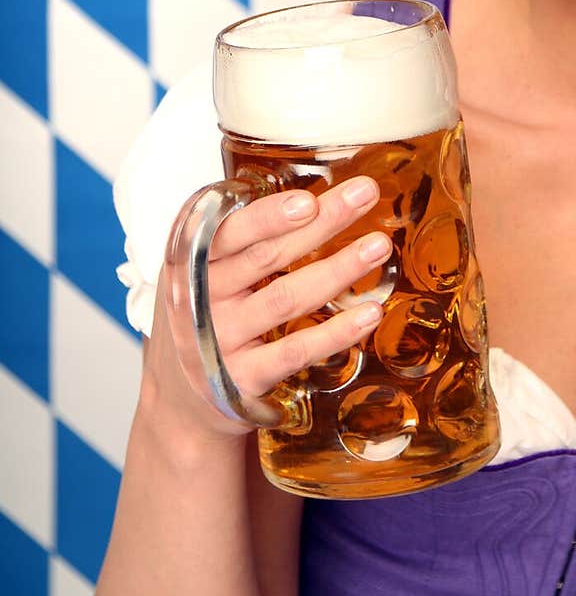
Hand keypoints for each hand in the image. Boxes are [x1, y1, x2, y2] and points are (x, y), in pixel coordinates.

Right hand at [141, 175, 388, 440]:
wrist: (176, 400)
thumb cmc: (202, 317)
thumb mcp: (202, 272)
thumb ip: (242, 239)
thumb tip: (315, 198)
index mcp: (190, 260)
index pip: (230, 231)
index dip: (269, 215)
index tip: (310, 200)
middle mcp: (201, 298)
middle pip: (267, 256)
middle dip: (322, 223)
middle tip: (365, 195)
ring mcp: (220, 340)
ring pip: (285, 299)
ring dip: (337, 270)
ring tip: (378, 247)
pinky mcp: (242, 378)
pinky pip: (294, 351)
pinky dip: (335, 332)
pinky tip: (369, 313)